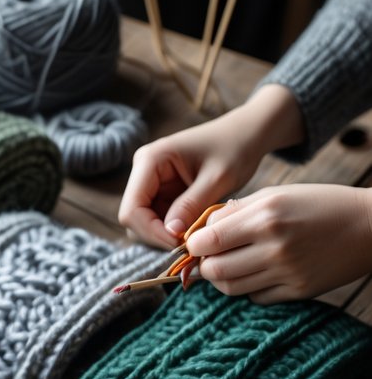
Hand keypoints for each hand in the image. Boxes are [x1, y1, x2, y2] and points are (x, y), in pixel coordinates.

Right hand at [118, 85, 305, 246]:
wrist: (246, 134)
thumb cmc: (235, 148)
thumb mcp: (218, 178)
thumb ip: (191, 205)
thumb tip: (170, 234)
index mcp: (150, 161)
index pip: (131, 210)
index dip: (151, 232)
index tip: (180, 243)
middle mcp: (143, 172)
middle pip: (134, 220)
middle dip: (159, 236)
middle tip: (190, 244)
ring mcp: (151, 184)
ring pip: (145, 224)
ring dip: (167, 236)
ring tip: (196, 236)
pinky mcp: (162, 194)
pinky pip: (159, 222)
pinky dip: (174, 232)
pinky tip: (196, 230)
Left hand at [189, 184, 371, 301]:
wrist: (369, 226)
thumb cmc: (319, 204)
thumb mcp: (278, 194)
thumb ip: (237, 211)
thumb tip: (202, 230)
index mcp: (266, 217)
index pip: (208, 240)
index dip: (194, 244)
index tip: (197, 242)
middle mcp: (274, 247)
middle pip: (215, 270)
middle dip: (204, 265)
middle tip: (210, 257)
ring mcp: (287, 273)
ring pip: (231, 288)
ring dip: (222, 279)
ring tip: (229, 265)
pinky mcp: (298, 291)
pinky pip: (256, 298)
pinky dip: (249, 289)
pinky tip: (258, 274)